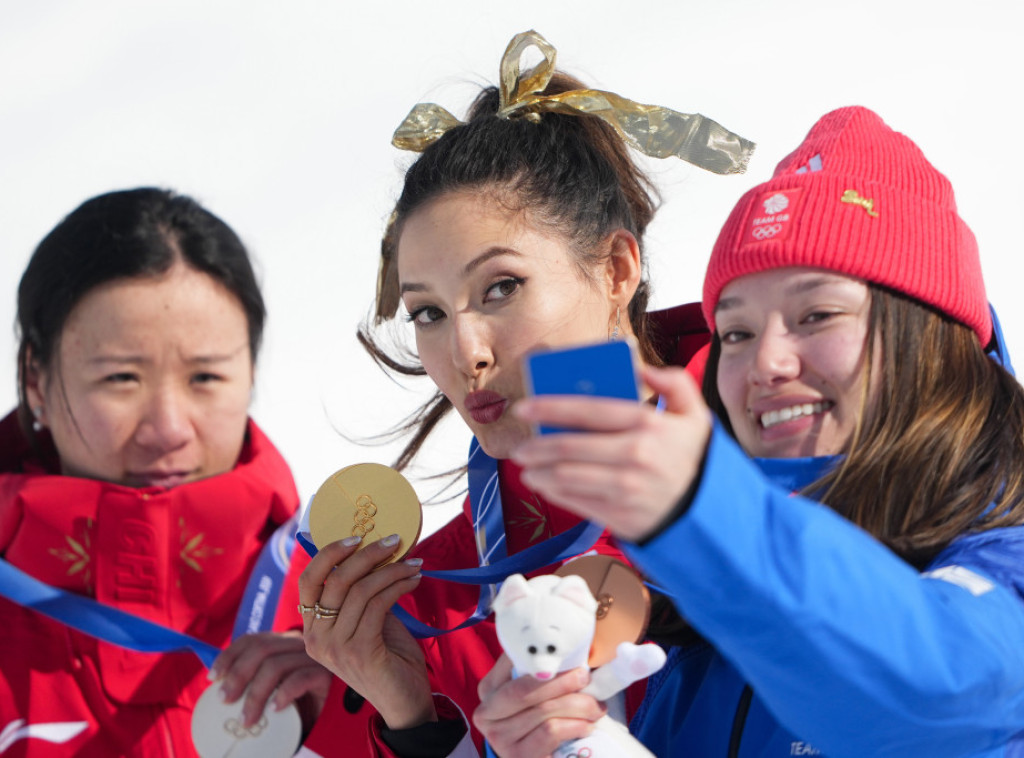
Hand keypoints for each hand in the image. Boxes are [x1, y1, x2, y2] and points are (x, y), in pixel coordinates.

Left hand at [210, 631, 332, 729]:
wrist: (332, 720)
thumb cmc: (298, 707)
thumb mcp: (272, 692)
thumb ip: (253, 683)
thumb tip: (217, 689)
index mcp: (282, 645)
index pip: (252, 639)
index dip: (229, 655)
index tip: (213, 677)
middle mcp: (298, 645)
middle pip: (261, 649)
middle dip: (238, 674)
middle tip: (225, 700)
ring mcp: (313, 658)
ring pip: (276, 665)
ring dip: (255, 694)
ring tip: (247, 719)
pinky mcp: (326, 674)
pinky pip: (301, 678)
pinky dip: (283, 693)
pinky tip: (275, 708)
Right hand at [298, 534, 433, 728]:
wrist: (404, 700)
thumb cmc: (388, 656)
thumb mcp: (368, 620)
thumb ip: (362, 593)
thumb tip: (374, 549)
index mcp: (311, 628)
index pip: (307, 580)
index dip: (328, 553)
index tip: (357, 536)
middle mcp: (316, 638)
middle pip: (335, 579)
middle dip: (368, 554)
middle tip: (395, 540)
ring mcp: (336, 648)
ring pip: (360, 590)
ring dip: (392, 570)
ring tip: (414, 564)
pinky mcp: (360, 652)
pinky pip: (378, 605)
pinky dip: (398, 586)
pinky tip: (414, 581)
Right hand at [474, 655, 605, 756]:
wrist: (534, 756)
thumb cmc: (538, 716)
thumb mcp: (534, 692)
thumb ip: (542, 671)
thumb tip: (574, 647)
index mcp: (489, 687)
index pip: (512, 661)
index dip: (540, 655)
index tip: (568, 650)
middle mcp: (486, 712)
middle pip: (524, 689)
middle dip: (561, 681)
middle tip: (586, 676)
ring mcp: (499, 737)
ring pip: (544, 712)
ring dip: (577, 706)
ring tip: (596, 706)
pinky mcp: (518, 756)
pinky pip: (551, 733)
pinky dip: (575, 725)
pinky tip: (587, 725)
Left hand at [511, 365, 711, 540]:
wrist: (711, 513)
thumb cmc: (695, 459)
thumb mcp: (696, 415)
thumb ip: (674, 382)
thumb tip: (640, 366)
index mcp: (648, 425)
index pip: (588, 411)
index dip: (550, 407)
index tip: (525, 407)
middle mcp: (635, 457)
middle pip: (569, 447)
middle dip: (536, 445)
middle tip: (519, 446)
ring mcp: (626, 489)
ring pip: (566, 477)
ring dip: (538, 471)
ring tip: (526, 465)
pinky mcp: (620, 516)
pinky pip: (576, 502)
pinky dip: (554, 492)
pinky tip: (544, 484)